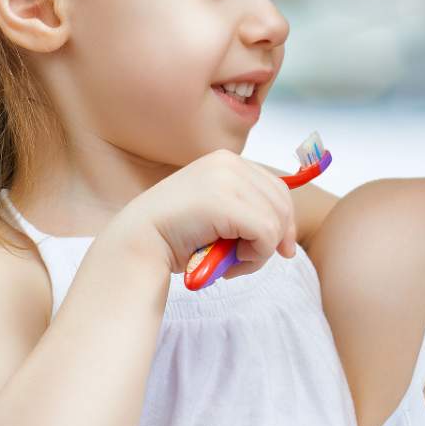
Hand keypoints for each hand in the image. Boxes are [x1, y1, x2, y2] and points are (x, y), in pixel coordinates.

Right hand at [115, 149, 296, 278]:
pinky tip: (229, 264)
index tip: (280, 249)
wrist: (137, 243)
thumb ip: (246, 212)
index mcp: (226, 161)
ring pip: (276, 221)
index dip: (284, 222)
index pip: (277, 189)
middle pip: (282, 204)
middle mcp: (228, 163)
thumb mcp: (217, 214)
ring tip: (232, 263)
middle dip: (274, 239)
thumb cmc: (175, 236)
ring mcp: (226, 179)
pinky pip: (266, 234)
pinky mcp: (224, 202)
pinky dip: (255, 256)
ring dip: (260, 253)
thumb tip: (287, 240)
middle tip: (248, 260)